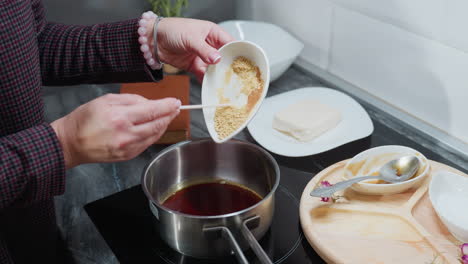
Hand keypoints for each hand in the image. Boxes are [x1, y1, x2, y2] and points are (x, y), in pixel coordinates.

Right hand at [51, 94, 180, 168]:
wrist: (71, 143)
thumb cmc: (85, 120)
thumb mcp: (106, 100)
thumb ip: (131, 99)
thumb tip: (150, 103)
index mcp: (120, 117)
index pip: (152, 110)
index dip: (167, 106)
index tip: (176, 102)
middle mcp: (126, 134)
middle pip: (157, 124)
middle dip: (169, 115)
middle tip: (175, 108)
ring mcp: (128, 147)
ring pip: (155, 135)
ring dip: (164, 125)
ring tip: (167, 116)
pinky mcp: (128, 156)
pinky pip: (147, 143)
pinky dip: (154, 134)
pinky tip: (154, 127)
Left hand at [148, 17, 233, 80]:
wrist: (154, 40)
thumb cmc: (172, 30)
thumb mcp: (191, 38)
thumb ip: (205, 50)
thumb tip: (217, 59)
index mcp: (212, 33)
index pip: (230, 43)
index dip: (237, 52)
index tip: (243, 63)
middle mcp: (210, 45)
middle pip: (225, 57)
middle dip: (230, 67)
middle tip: (236, 76)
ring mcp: (202, 56)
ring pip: (215, 68)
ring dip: (219, 75)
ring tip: (225, 83)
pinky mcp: (194, 66)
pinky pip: (204, 75)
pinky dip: (207, 80)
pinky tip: (211, 85)